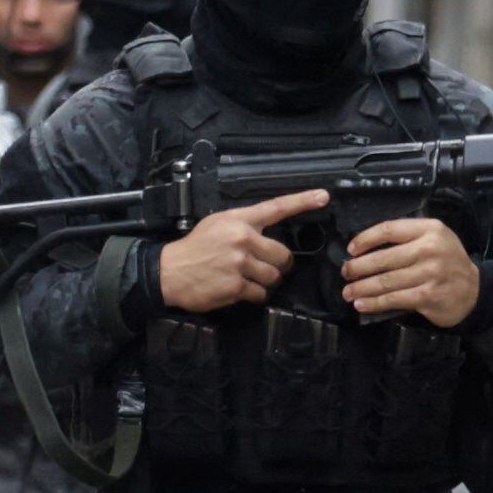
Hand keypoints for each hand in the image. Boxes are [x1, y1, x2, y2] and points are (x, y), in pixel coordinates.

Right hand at [154, 190, 327, 313]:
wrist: (169, 271)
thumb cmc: (195, 247)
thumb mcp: (216, 225)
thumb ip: (243, 226)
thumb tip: (267, 234)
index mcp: (238, 220)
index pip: (276, 208)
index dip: (302, 201)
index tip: (323, 196)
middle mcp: (242, 239)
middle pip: (283, 255)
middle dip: (278, 265)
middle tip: (265, 267)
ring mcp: (240, 264)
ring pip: (274, 277)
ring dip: (265, 282)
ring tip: (247, 278)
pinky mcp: (236, 286)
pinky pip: (261, 295)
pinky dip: (253, 295)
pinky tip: (237, 289)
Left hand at [343, 218, 480, 326]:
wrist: (474, 291)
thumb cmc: (446, 262)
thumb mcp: (434, 239)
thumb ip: (406, 238)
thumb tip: (364, 247)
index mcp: (430, 229)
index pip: (389, 229)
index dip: (365, 239)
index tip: (351, 249)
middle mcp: (430, 249)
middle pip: (383, 258)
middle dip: (358, 267)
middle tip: (345, 273)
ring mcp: (431, 273)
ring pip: (386, 281)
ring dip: (361, 288)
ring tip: (348, 292)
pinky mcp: (428, 296)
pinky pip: (394, 299)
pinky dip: (374, 303)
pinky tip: (362, 304)